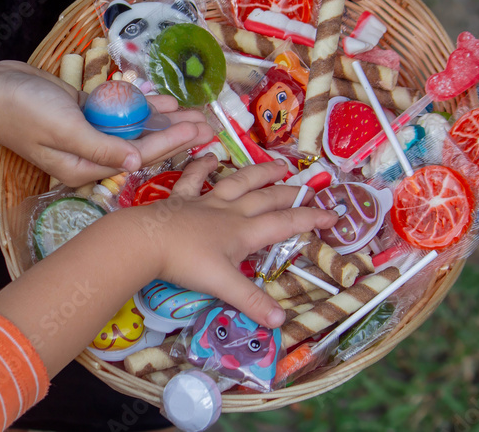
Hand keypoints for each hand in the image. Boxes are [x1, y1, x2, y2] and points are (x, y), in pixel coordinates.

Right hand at [0, 61, 213, 186]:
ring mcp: (86, 133)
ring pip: (132, 127)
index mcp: (82, 167)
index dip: (170, 143)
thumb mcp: (65, 129)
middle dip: (174, 134)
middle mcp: (88, 154)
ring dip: (162, 119)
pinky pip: (118, 111)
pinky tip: (163, 101)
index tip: (197, 132)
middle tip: (208, 125)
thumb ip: (101, 146)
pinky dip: (139, 105)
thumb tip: (135, 163)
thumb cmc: (22, 111)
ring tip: (194, 113)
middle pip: (140, 144)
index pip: (135, 155)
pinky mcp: (82, 113)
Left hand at [144, 156, 337, 326]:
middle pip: (267, 198)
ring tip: (278, 164)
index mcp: (244, 232)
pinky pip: (194, 179)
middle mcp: (229, 212)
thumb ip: (251, 301)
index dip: (310, 218)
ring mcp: (205, 202)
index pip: (285, 223)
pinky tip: (210, 157)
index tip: (333, 214)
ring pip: (238, 182)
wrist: (146, 240)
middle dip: (291, 192)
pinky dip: (203, 167)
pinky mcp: (180, 199)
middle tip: (310, 185)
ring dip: (260, 172)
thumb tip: (280, 320)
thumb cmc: (186, 262)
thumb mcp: (223, 284)